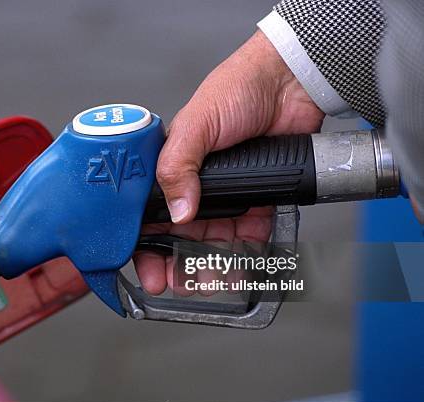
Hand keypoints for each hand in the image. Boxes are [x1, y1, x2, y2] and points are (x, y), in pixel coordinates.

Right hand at [134, 30, 324, 294]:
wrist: (291, 83)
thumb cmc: (238, 88)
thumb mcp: (196, 125)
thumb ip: (178, 166)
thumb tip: (178, 211)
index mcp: (172, 165)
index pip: (148, 213)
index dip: (146, 246)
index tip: (150, 272)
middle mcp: (196, 182)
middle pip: (181, 234)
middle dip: (179, 263)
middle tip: (181, 284)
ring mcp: (226, 191)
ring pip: (214, 238)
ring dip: (213, 262)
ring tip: (214, 280)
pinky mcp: (256, 195)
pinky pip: (249, 231)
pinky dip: (247, 249)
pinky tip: (244, 263)